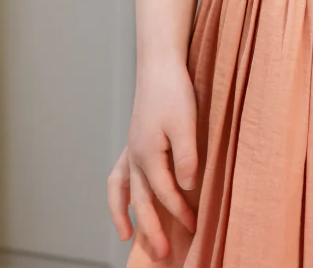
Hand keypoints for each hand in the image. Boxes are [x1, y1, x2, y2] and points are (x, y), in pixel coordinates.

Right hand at [107, 58, 199, 263]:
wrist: (159, 64)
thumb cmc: (173, 90)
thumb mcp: (186, 124)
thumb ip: (186, 158)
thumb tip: (185, 188)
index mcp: (147, 154)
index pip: (166, 193)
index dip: (180, 212)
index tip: (194, 227)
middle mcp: (135, 156)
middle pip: (142, 201)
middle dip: (152, 229)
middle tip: (163, 254)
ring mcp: (131, 149)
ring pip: (123, 192)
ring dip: (125, 215)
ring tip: (128, 237)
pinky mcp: (133, 141)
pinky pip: (118, 175)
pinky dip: (118, 194)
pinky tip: (125, 202)